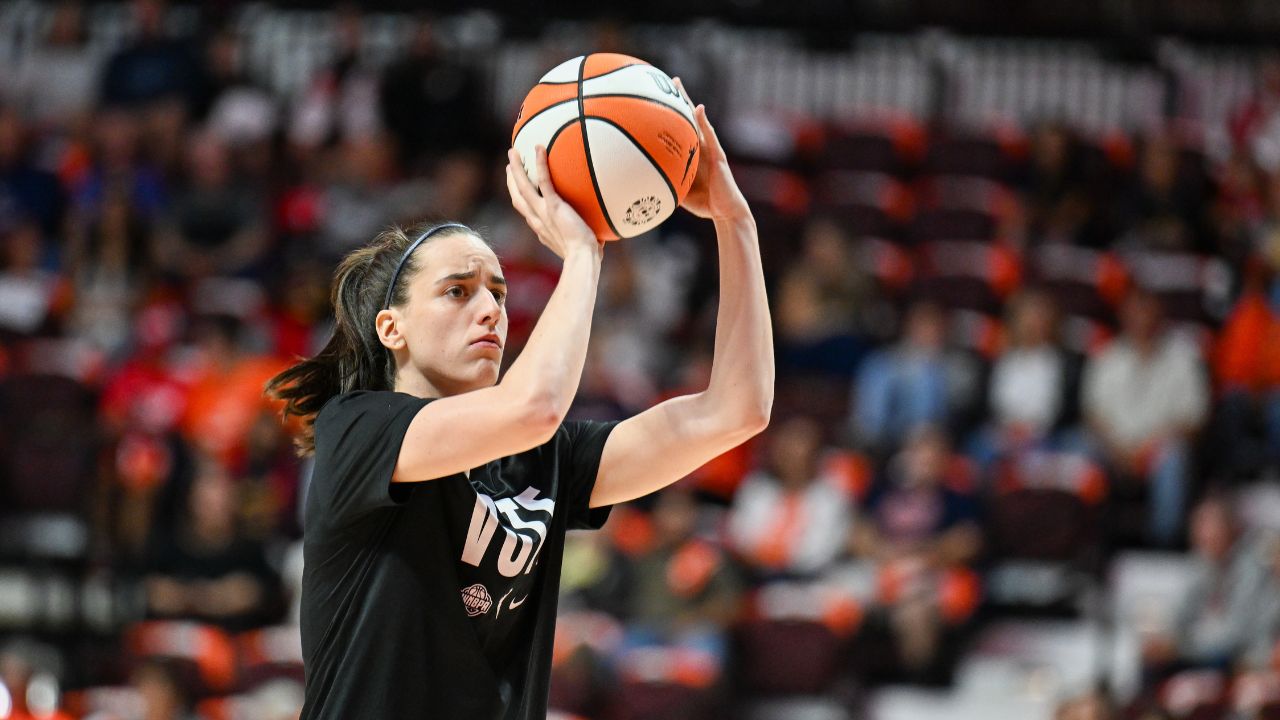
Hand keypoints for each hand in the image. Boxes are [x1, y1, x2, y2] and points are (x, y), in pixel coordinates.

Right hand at [506, 147, 601, 258]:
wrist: (582, 259)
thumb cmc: (586, 257)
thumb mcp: (583, 245)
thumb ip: (587, 237)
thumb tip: (602, 235)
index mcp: (542, 230)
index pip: (528, 212)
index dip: (521, 199)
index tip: (520, 189)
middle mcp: (538, 220)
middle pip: (518, 198)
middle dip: (512, 182)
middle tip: (510, 166)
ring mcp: (543, 212)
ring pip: (523, 187)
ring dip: (516, 169)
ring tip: (513, 152)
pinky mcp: (553, 206)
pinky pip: (543, 181)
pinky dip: (540, 164)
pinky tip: (539, 147)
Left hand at [673, 79, 749, 221]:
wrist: (726, 212)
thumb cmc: (705, 204)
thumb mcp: (680, 191)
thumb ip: (666, 183)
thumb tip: (643, 186)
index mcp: (692, 155)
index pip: (680, 131)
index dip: (671, 115)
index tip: (659, 99)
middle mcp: (701, 148)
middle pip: (688, 119)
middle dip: (679, 100)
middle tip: (668, 81)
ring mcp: (710, 149)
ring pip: (698, 121)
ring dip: (688, 103)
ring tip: (677, 85)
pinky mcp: (718, 155)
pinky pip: (710, 136)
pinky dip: (704, 122)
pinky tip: (698, 109)